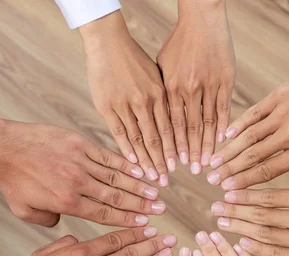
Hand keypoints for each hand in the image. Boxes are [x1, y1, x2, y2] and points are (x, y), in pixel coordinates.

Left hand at [0, 108, 164, 226]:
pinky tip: (139, 169)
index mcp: (66, 202)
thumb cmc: (12, 181)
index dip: (126, 219)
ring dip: (138, 185)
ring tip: (156, 192)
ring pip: (115, 176)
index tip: (144, 223)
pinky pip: (107, 155)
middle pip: (116, 196)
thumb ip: (49, 221)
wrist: (3, 148)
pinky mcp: (79, 143)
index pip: (103, 213)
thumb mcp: (25, 211)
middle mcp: (77, 183)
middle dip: (140, 204)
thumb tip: (64, 222)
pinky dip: (125, 163)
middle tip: (160, 210)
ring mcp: (80, 161)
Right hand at [80, 11, 174, 185]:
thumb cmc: (134, 58)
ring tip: (151, 178)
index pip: (171, 128)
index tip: (181, 166)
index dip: (176, 149)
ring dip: (146, 161)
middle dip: (163, 162)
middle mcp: (146, 101)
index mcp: (160, 93)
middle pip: (157, 138)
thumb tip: (175, 119)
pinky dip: (127, 150)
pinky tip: (132, 163)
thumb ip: (163, 98)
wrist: (108, 41)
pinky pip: (119, 133)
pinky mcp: (107, 106)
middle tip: (166, 182)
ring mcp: (126, 104)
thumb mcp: (155, 75)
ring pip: (139, 139)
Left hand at [157, 0, 234, 173]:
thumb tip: (155, 118)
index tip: (171, 165)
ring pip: (206, 122)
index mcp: (168, 87)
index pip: (169, 125)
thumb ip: (161, 93)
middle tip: (190, 173)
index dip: (170, 147)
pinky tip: (222, 142)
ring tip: (206, 164)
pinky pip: (223, 109)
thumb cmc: (178, 43)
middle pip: (187, 128)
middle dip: (188, 153)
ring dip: (205, 145)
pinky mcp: (225, 80)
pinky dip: (223, 127)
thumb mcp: (161, 67)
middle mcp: (187, 89)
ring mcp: (208, 85)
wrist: (202, 19)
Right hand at [206, 61, 288, 189]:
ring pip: (249, 136)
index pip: (267, 172)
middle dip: (229, 171)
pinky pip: (255, 112)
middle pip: (252, 157)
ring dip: (229, 150)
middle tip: (211, 180)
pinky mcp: (281, 96)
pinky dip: (239, 123)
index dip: (245, 182)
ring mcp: (283, 115)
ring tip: (212, 161)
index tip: (228, 190)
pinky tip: (226, 133)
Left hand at [211, 181, 288, 255]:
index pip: (268, 194)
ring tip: (220, 225)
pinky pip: (275, 254)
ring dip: (239, 229)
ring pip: (263, 233)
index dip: (244, 193)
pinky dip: (256, 250)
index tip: (226, 191)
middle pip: (259, 213)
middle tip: (213, 208)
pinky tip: (240, 246)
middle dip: (234, 210)